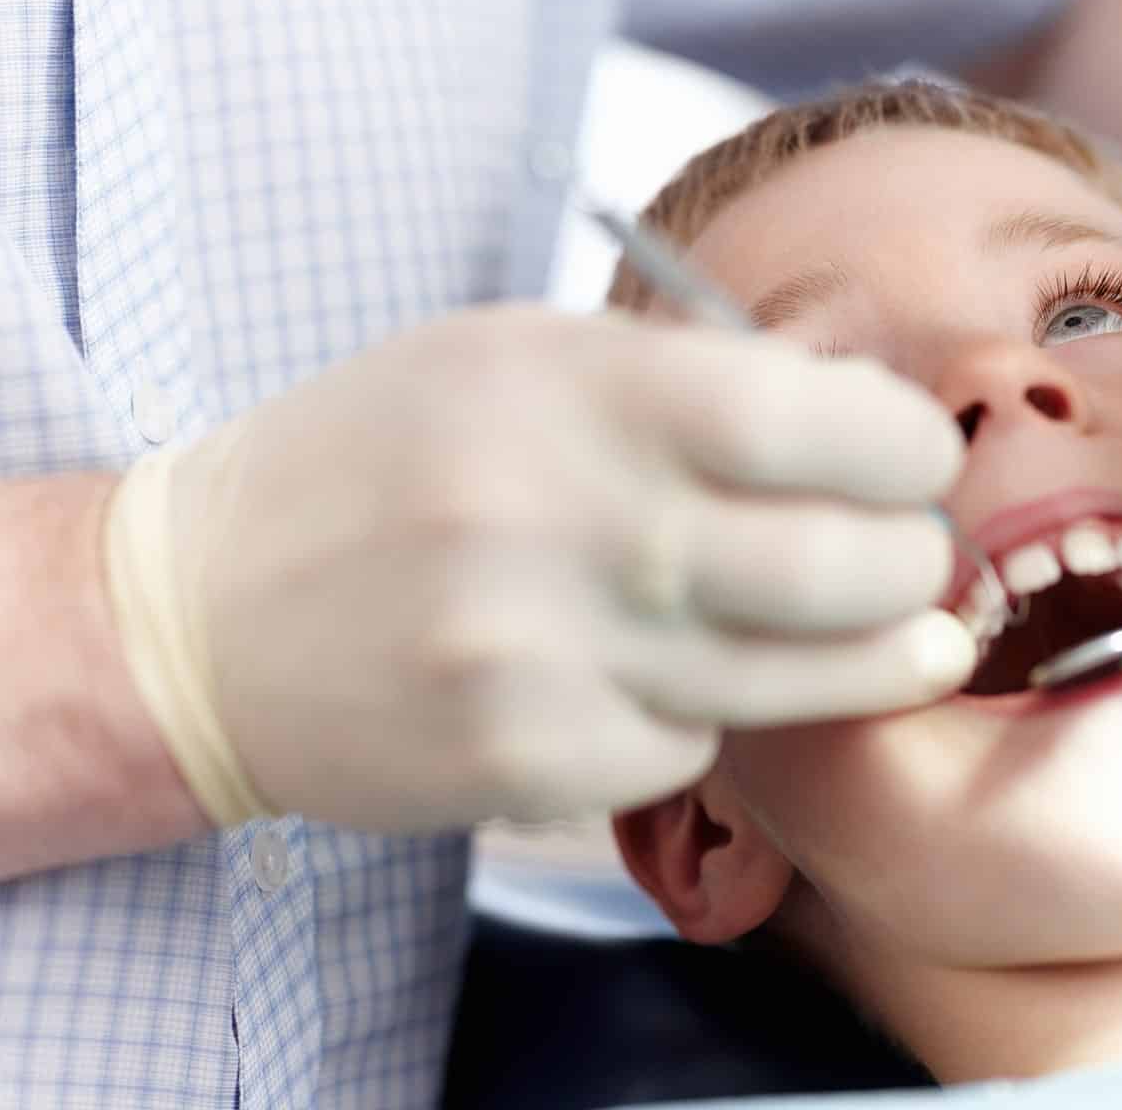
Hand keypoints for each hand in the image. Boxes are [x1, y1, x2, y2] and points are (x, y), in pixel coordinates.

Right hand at [102, 309, 974, 830]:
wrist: (200, 615)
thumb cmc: (384, 459)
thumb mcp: (520, 359)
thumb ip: (688, 375)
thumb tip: (857, 399)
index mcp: (572, 393)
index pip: (813, 422)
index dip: (905, 445)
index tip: (920, 458)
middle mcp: (564, 525)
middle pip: (838, 568)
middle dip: (916, 566)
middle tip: (921, 558)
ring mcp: (544, 658)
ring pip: (790, 680)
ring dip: (862, 656)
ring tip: (892, 632)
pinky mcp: (527, 761)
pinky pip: (692, 744)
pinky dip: (712, 713)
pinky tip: (676, 674)